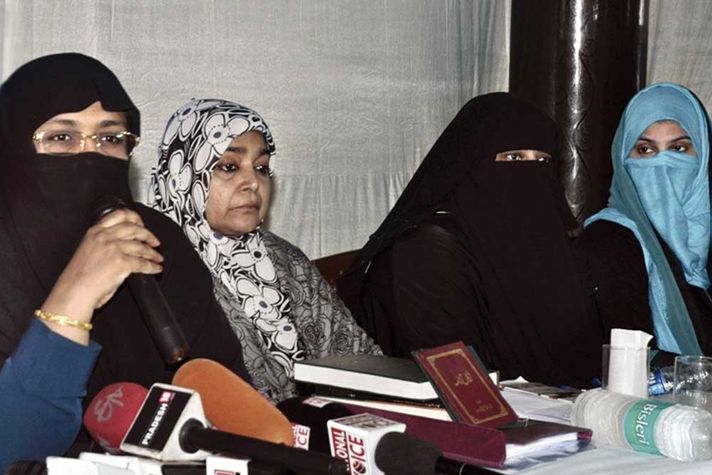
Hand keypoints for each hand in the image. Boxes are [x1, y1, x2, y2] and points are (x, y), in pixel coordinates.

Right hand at [39, 209, 162, 343]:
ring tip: (157, 257)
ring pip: (141, 247)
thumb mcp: (88, 249)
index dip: (135, 218)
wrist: (74, 291)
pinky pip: (142, 263)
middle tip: (154, 241)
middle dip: (148, 235)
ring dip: (152, 253)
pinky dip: (152, 266)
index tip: (141, 224)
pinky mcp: (121, 263)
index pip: (119, 215)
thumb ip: (104, 242)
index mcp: (95, 232)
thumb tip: (123, 244)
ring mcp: (114, 249)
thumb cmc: (78, 276)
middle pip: (134, 229)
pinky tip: (155, 268)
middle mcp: (105, 237)